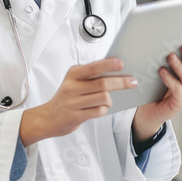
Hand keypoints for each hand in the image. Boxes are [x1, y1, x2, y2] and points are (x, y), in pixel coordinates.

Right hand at [20, 57, 136, 146]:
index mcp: (73, 74)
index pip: (94, 67)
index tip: (121, 63)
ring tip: (108, 100)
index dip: (109, 65)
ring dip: (110, 100)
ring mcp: (73, 102)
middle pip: (102, 84)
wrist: (49, 117)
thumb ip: (90, 75)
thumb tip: (114, 68)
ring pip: (103, 98)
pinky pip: (99, 111)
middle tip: (132, 82)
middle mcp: (72, 86)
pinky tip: (100, 108)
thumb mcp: (74, 80)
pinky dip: (104, 110)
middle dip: (121, 82)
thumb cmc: (66, 97)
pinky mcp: (76, 115)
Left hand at [132, 38, 181, 142]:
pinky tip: (162, 71)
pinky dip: (171, 80)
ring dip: (180, 66)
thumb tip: (161, 38)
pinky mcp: (179, 104)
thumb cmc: (153, 87)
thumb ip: (164, 57)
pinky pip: (179, 91)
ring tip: (170, 56)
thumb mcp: (160, 68)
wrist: (147, 110)